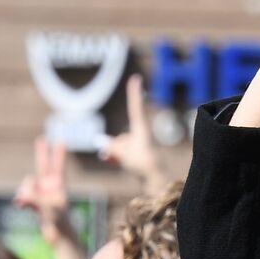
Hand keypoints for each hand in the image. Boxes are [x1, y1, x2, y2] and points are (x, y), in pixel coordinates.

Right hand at [14, 137, 72, 244]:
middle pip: (44, 165)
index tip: (61, 140)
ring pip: (28, 183)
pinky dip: (21, 199)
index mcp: (59, 186)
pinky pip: (24, 196)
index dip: (58, 153)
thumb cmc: (60, 223)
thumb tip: (21, 194)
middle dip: (42, 153)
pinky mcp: (35, 203)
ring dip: (26, 190)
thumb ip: (35, 199)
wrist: (60, 238)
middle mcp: (50, 187)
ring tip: (25, 201)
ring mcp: (42, 194)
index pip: (58, 165)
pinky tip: (19, 204)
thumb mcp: (49, 209)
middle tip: (41, 139)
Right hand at [100, 75, 168, 192]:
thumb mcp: (124, 154)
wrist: (155, 179)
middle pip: (120, 136)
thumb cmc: (142, 164)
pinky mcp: (136, 154)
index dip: (133, 93)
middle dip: (116, 146)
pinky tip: (120, 163)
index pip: (135, 107)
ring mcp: (137, 145)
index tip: (135, 78)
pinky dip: (118, 157)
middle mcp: (139, 135)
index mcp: (140, 130)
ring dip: (118, 154)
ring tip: (128, 162)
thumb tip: (104, 146)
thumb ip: (112, 148)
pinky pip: (121, 153)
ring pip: (119, 146)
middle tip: (123, 157)